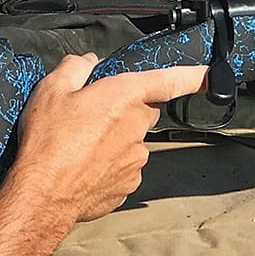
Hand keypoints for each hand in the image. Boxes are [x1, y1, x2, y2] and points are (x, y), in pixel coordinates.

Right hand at [1, 55, 208, 225]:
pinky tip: (82, 167)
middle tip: (89, 116)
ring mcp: (136, 159)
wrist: (43, 194)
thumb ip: (75, 68)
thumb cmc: (48, 141)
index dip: (193, 76)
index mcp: (124, 96)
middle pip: (142, 111)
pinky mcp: (128, 184)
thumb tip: (87, 61)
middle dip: (123, 110)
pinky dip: (107, 165)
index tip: (211, 75)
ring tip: (79, 146)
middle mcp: (137, 127)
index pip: (169, 80)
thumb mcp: (51, 91)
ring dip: (113, 140)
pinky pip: (123, 168)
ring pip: (131, 141)